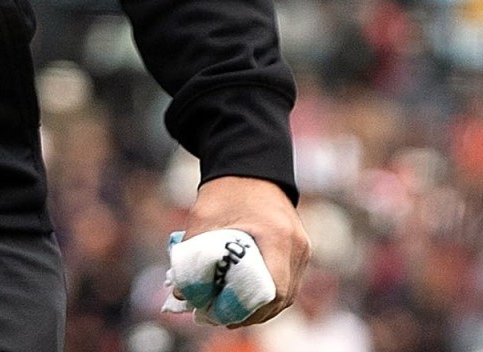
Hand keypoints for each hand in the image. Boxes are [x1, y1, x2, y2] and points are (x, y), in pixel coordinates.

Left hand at [186, 175, 308, 324]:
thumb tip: (181, 292)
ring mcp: (302, 250)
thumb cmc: (226, 190)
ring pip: (286, 295)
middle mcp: (296, 247)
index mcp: (277, 237)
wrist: (251, 166)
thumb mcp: (203, 218)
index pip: (273, 290)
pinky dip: (265, 295)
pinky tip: (242, 299)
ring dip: (259, 307)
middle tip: (219, 317)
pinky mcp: (299, 251)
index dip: (247, 308)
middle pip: (281, 298)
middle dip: (250, 313)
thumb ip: (192, 254)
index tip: (220, 312)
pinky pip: (286, 283)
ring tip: (227, 313)